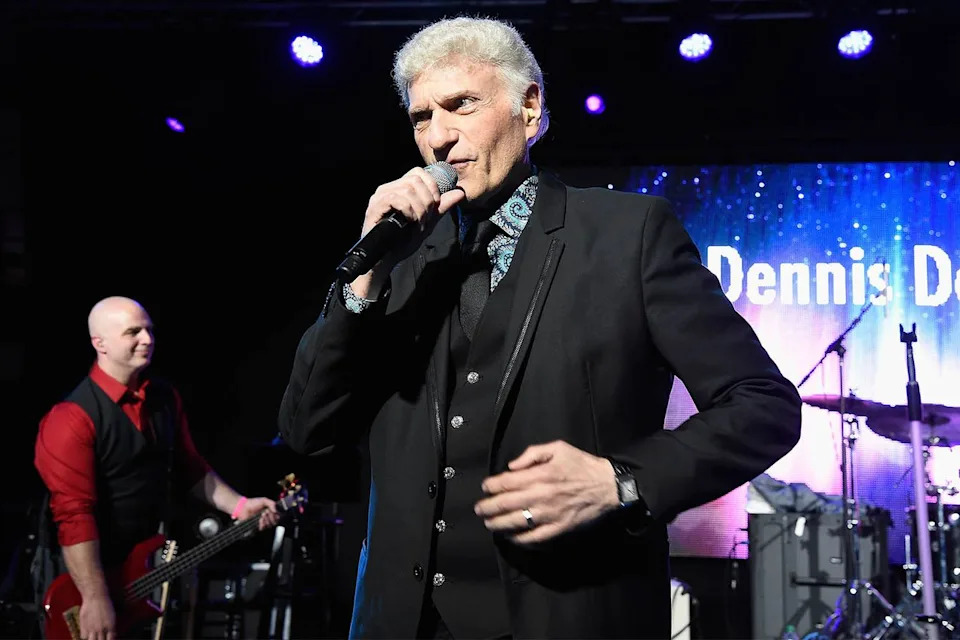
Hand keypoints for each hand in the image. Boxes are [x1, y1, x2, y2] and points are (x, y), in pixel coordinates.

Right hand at [78, 593, 115, 639]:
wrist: (96, 596)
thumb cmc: (105, 603)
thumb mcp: (112, 616)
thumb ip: (111, 627)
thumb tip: (112, 634)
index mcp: (110, 626)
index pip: (110, 639)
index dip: (109, 639)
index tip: (108, 638)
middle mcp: (101, 628)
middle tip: (100, 637)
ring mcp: (92, 628)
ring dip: (93, 639)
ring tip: (94, 636)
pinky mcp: (84, 625)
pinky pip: (83, 637)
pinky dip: (85, 636)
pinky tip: (88, 634)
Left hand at [236, 497, 280, 529]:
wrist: (243, 508)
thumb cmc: (253, 503)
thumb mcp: (264, 500)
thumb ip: (272, 503)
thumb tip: (276, 511)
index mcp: (270, 511)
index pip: (278, 516)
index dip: (276, 515)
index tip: (273, 512)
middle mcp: (267, 517)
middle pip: (274, 521)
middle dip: (270, 517)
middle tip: (265, 513)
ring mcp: (263, 522)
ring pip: (269, 525)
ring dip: (266, 520)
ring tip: (261, 516)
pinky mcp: (258, 526)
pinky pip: (263, 528)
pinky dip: (262, 525)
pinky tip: (259, 520)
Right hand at [361, 166, 464, 236]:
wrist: (388, 259)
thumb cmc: (403, 241)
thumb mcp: (428, 221)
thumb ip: (442, 206)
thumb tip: (460, 193)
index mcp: (399, 188)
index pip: (418, 172)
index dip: (432, 185)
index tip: (435, 204)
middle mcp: (388, 188)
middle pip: (415, 180)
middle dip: (427, 200)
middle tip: (426, 218)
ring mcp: (380, 196)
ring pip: (407, 189)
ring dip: (419, 209)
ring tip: (418, 223)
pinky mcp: (375, 206)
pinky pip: (396, 199)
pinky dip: (408, 210)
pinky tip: (408, 221)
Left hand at [474, 440, 619, 544]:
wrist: (608, 486)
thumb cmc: (582, 465)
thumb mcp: (558, 448)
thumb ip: (532, 454)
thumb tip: (512, 466)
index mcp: (540, 475)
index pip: (506, 482)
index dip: (491, 486)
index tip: (485, 487)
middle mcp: (541, 495)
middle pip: (506, 504)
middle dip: (488, 507)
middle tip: (479, 509)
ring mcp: (549, 515)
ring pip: (516, 522)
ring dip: (498, 524)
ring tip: (489, 524)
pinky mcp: (558, 529)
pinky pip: (534, 538)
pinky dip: (519, 539)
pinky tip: (511, 537)